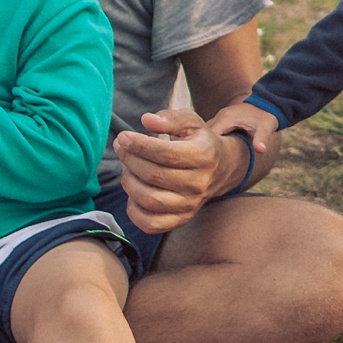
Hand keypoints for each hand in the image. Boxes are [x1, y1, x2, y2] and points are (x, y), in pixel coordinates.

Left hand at [116, 108, 238, 234]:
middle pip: (155, 176)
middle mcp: (200, 183)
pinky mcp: (181, 220)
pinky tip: (133, 192)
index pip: (166, 154)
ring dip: (129, 182)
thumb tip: (147, 120)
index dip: (140, 145)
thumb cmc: (198, 142)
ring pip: (150, 200)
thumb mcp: (191, 122)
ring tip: (127, 168)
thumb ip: (170, 118)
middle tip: (121, 148)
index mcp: (204, 156)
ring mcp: (191, 205)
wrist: (221, 169)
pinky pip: (151, 224)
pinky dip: (134, 210)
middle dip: (130, 160)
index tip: (123, 137)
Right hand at [206, 101, 280, 154]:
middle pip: (204, 134)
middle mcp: (220, 117)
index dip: (206, 147)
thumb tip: (261, 150)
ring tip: (208, 160)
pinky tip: (214, 152)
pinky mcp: (222, 120)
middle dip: (204, 147)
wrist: (267, 104)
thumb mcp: (266, 127)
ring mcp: (220, 117)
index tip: (208, 161)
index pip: (208, 135)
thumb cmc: (266, 117)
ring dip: (206, 143)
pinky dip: (211, 140)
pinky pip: (212, 131)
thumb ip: (261, 138)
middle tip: (206, 164)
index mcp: (226, 119)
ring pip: (206, 132)